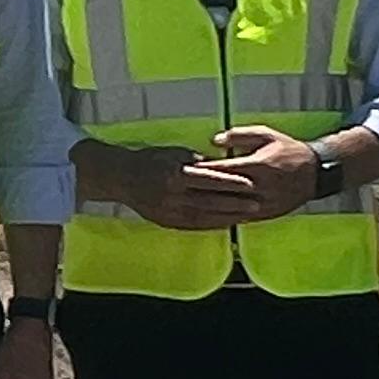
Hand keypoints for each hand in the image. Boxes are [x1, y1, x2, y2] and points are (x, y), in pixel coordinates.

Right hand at [77, 138, 252, 232]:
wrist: (121, 178)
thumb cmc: (149, 160)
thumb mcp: (173, 153)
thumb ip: (197, 161)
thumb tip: (222, 164)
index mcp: (175, 174)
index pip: (210, 180)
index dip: (232, 183)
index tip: (250, 183)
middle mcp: (172, 195)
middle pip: (211, 202)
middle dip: (235, 204)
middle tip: (257, 204)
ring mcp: (169, 211)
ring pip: (205, 217)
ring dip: (228, 217)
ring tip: (246, 216)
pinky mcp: (166, 222)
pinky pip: (194, 226)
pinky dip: (212, 225)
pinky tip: (226, 223)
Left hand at [193, 126, 321, 219]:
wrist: (317, 173)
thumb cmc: (288, 150)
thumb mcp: (267, 134)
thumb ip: (240, 135)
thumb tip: (213, 141)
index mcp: (259, 166)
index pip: (224, 169)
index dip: (202, 169)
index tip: (182, 168)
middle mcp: (260, 188)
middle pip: (223, 191)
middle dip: (199, 190)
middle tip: (177, 189)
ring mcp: (263, 204)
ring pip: (229, 209)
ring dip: (207, 208)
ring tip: (185, 206)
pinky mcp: (266, 215)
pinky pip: (239, 219)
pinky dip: (221, 218)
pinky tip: (205, 218)